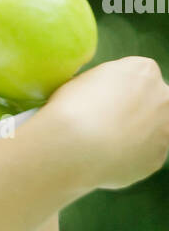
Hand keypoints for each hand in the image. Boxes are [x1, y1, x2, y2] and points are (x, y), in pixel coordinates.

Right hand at [40, 57, 168, 191]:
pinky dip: (129, 158)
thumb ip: (104, 85)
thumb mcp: (83, 80)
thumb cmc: (71, 108)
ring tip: (102, 146)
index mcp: (144, 70)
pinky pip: (144, 156)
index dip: (117, 90)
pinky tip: (106, 160)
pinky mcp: (158, 158)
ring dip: (134, 136)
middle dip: (134, 111)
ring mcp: (165, 130)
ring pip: (152, 131)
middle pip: (152, 102)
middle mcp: (164, 97)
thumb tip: (101, 96)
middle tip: (104, 124)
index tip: (100, 101)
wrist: (73, 147)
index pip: (137, 76)